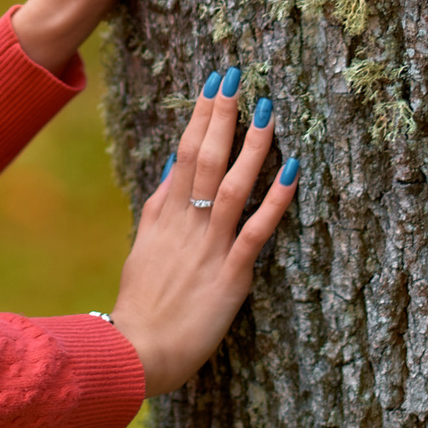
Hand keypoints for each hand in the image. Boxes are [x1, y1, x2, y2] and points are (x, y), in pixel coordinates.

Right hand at [111, 67, 298, 396]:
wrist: (135, 351)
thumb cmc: (140, 308)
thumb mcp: (143, 249)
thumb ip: (158, 210)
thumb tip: (172, 171)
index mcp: (163, 216)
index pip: (183, 154)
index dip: (199, 117)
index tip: (214, 85)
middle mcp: (185, 223)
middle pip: (204, 158)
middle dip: (222, 115)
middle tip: (238, 76)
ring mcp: (208, 247)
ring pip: (231, 184)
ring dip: (251, 146)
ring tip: (267, 110)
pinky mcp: (230, 275)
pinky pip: (256, 231)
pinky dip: (274, 199)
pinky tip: (292, 170)